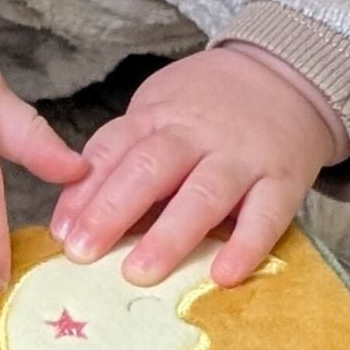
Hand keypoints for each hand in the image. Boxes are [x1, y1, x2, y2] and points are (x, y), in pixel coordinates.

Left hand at [48, 47, 342, 288]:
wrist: (286, 74)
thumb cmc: (207, 106)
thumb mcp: (158, 111)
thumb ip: (122, 156)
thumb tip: (75, 218)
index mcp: (160, 116)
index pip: (114, 148)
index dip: (85, 191)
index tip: (62, 233)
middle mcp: (198, 134)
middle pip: (152, 168)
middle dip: (113, 210)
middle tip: (83, 253)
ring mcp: (243, 157)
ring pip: (204, 193)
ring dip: (169, 234)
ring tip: (138, 272)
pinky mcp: (283, 181)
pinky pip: (266, 215)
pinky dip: (246, 246)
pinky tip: (223, 275)